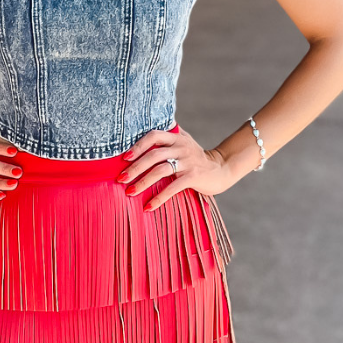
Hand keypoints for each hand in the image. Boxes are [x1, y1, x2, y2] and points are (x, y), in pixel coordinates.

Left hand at [117, 127, 232, 211]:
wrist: (221, 169)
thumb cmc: (195, 158)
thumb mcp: (182, 143)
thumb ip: (166, 139)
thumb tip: (139, 138)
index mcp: (176, 137)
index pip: (153, 136)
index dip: (138, 145)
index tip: (124, 158)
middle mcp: (181, 147)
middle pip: (153, 155)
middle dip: (135, 167)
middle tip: (121, 179)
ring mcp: (188, 161)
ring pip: (160, 170)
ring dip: (143, 182)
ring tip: (129, 193)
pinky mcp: (194, 176)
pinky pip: (172, 187)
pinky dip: (159, 198)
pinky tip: (148, 207)